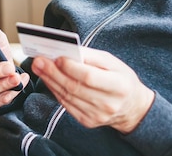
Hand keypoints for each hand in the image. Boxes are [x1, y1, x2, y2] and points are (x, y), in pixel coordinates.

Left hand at [31, 48, 153, 133]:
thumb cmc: (122, 79)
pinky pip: (66, 105)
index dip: (71, 67)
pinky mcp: (87, 121)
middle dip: (53, 72)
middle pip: (74, 87)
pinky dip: (55, 91)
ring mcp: (97, 115)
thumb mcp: (113, 63)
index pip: (89, 76)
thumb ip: (91, 56)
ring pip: (67, 96)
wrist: (132, 107)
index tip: (57, 56)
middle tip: (39, 60)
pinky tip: (48, 80)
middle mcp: (108, 104)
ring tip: (39, 68)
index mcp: (119, 86)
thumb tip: (68, 50)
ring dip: (50, 81)